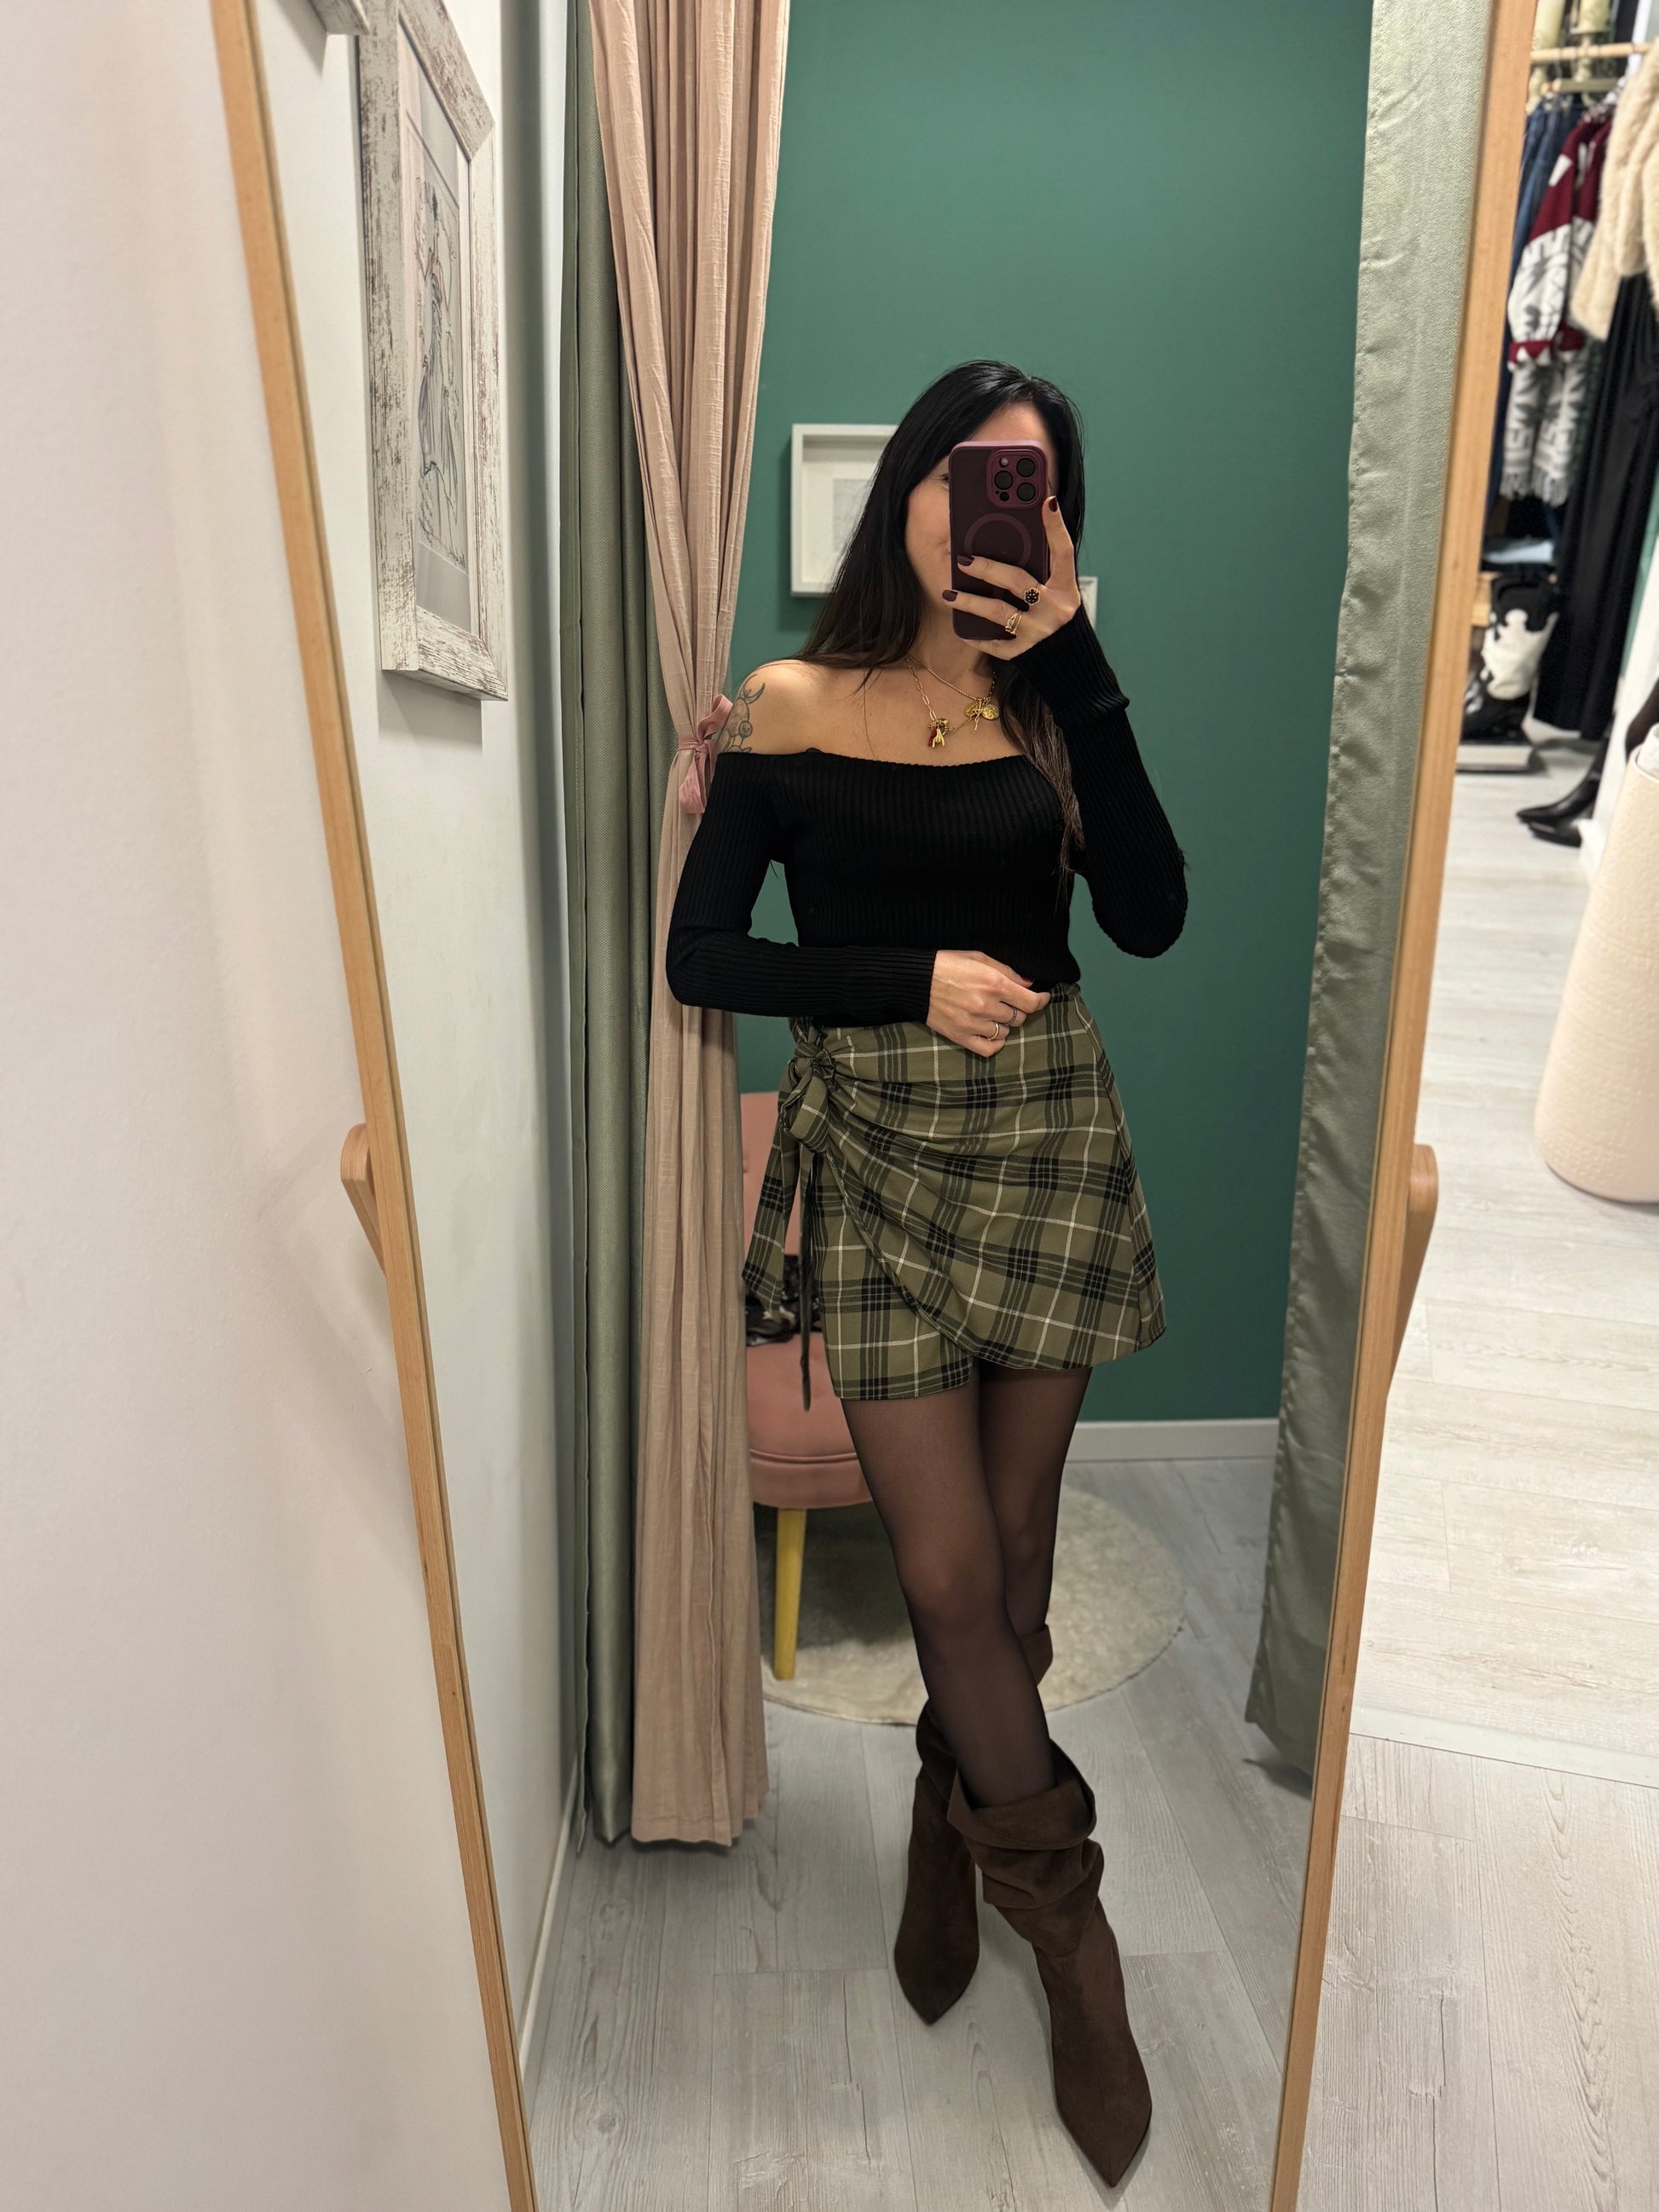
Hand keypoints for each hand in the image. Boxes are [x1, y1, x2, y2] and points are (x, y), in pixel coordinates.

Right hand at [926, 952, 1050, 1055]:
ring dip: (1004, 1024)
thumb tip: (1029, 984)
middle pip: (1018, 1017)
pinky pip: (989, 1048)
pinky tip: (991, 1033)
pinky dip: (995, 1043)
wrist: (915, 980)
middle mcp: (986, 1005)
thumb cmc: (947, 964)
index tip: (1042, 998)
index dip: (1041, 1000)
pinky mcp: (961, 1036)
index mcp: (993, 983)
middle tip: (1008, 1002)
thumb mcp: (979, 958)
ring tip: (993, 1014)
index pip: (1030, 1001)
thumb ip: (1007, 971)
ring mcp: (973, 1023)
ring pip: (1005, 1032)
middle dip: (1017, 1009)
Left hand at [946, 495, 1082, 656]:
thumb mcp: (1056, 585)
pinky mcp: (1026, 650)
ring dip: (972, 602)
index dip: (1055, 527)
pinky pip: (997, 643)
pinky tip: (961, 629)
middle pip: (1019, 581)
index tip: (1046, 502)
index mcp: (1066, 585)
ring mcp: (1040, 630)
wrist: (1064, 654)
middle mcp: (1057, 607)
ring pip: (1000, 613)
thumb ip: (1041, 563)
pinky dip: (978, 637)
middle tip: (963, 560)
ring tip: (949, 594)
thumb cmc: (1053, 609)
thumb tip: (1014, 530)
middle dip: (988, 569)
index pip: (1063, 552)